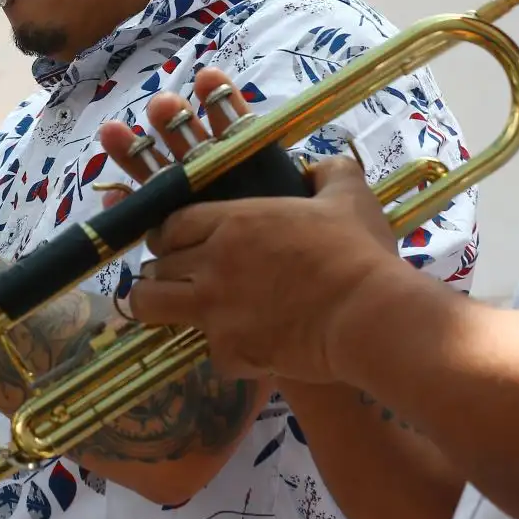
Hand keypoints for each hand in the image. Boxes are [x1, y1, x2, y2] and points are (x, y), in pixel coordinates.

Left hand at [95, 67, 406, 381]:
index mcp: (233, 221)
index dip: (169, 234)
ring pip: (151, 305)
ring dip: (158, 305)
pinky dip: (226, 352)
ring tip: (176, 310)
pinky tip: (245, 348)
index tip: (176, 242)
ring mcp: (214, 309)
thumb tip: (316, 166)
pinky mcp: (228, 350)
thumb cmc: (358, 251)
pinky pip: (209, 352)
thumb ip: (328, 172)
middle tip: (181, 276)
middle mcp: (212, 262)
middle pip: (157, 264)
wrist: (368, 314)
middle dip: (164, 269)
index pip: (172, 224)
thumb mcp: (348, 195)